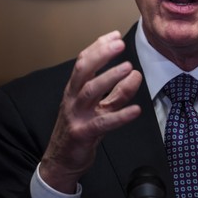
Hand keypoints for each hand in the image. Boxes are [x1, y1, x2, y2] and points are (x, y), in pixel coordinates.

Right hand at [40, 31, 142, 192]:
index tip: (114, 36)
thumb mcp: (98, 108)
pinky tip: (136, 110)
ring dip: (110, 77)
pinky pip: (103, 123)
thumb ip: (115, 92)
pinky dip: (121, 116)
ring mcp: (76, 116)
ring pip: (90, 91)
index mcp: (74, 90)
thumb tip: (134, 74)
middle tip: (120, 44)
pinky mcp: (83, 134)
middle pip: (83, 70)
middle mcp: (72, 99)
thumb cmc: (80, 130)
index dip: (98, 47)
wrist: (61, 161)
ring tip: (129, 68)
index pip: (83, 62)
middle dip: (101, 55)